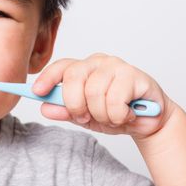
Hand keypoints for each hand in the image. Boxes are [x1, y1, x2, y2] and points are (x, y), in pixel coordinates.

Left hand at [32, 53, 174, 138]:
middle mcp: (97, 62)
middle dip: (75, 104)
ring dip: (101, 114)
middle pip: (73, 78)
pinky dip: (118, 115)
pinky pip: (115, 100)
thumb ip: (66, 111)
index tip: (36, 91)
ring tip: (112, 117)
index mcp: (82, 69)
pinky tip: (127, 114)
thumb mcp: (86, 117)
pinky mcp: (133, 75)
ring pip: (94, 92)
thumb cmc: (116, 114)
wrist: (149, 123)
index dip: (47, 78)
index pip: (60, 67)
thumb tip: (45, 108)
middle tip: (86, 117)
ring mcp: (115, 66)